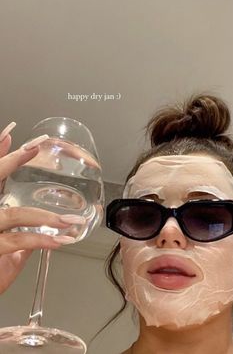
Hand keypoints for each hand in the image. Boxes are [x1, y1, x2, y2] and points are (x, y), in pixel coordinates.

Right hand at [0, 126, 72, 293]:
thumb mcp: (6, 252)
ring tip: (70, 220)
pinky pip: (17, 241)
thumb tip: (40, 232)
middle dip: (11, 162)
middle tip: (33, 147)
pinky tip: (58, 240)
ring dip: (46, 216)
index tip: (9, 135)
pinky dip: (41, 240)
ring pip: (13, 214)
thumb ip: (20, 237)